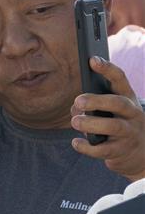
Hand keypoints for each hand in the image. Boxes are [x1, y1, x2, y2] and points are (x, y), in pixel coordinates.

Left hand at [71, 57, 144, 180]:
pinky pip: (103, 150)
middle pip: (118, 103)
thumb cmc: (119, 124)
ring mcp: (129, 134)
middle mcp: (132, 114)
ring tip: (75, 122)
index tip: (92, 59)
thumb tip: (76, 107)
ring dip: (91, 124)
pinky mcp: (121, 152)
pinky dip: (86, 147)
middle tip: (78, 101)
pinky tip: (76, 142)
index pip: (120, 80)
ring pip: (113, 126)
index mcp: (128, 99)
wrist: (140, 153)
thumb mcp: (112, 111)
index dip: (107, 69)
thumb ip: (93, 105)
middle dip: (97, 100)